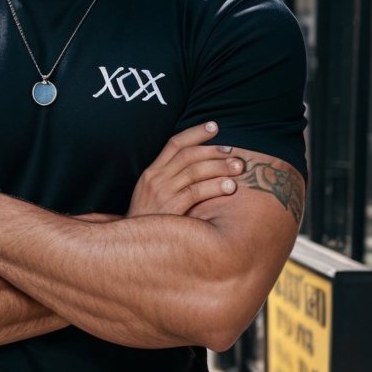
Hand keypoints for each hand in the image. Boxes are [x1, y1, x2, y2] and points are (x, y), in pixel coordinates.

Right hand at [128, 122, 246, 218]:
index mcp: (151, 173)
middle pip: (188, 155)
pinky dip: (215, 187)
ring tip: (238, 167)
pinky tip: (230, 187)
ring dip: (220, 166)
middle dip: (213, 150)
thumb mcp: (151, 195)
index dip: (196, 132)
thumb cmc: (149, 221)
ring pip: (195, 171)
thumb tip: (198, 167)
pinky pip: (197, 192)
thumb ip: (170, 180)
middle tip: (233, 150)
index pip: (174, 144)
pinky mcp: (171, 208)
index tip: (215, 126)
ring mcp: (162, 193)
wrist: (133, 245)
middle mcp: (156, 179)